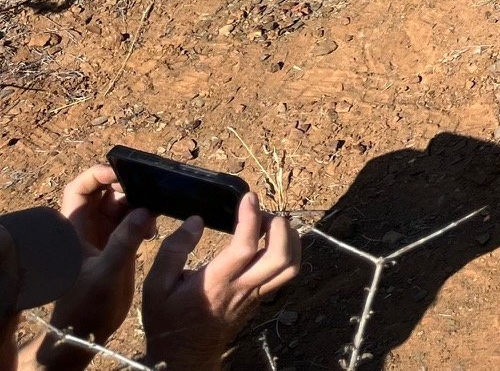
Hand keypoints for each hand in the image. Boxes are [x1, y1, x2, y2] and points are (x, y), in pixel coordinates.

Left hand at [36, 167, 156, 370]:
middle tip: (148, 190)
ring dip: (139, 203)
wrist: (86, 333)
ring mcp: (103, 236)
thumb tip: (144, 210)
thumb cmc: (87, 306)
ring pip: (121, 205)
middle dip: (126, 187)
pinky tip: (154, 230)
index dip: (98, 175)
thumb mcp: (106, 273)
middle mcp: (87, 228)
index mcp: (74, 229)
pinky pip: (132, 221)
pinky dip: (145, 218)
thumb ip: (123, 242)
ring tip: (155, 212)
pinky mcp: (117, 246)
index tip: (122, 174)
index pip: (80, 189)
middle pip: (104, 192)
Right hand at [141, 197, 297, 370]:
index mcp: (216, 282)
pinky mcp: (260, 298)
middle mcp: (243, 287)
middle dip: (280, 226)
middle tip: (263, 213)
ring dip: (290, 238)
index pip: (245, 246)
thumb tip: (195, 221)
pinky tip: (272, 241)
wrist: (182, 357)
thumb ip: (172, 251)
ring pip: (290, 266)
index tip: (248, 197)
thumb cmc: (168, 320)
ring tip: (270, 224)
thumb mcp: (154, 287)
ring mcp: (256, 294)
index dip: (251, 217)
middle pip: (282, 256)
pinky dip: (289, 251)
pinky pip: (286, 273)